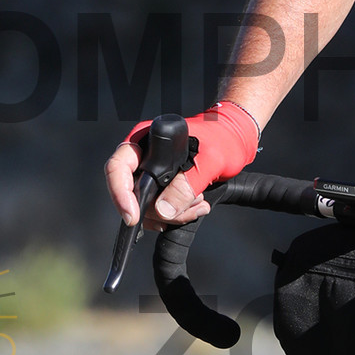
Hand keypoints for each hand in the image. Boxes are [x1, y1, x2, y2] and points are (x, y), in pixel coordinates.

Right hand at [105, 102, 258, 228]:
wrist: (236, 139)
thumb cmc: (223, 138)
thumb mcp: (210, 160)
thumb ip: (187, 184)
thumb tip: (162, 210)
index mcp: (146, 140)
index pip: (118, 168)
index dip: (120, 193)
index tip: (133, 216)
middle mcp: (143, 156)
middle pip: (131, 193)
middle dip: (157, 210)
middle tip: (187, 209)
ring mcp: (151, 173)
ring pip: (146, 206)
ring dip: (172, 214)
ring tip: (198, 203)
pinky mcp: (161, 187)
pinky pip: (158, 209)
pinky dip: (176, 215)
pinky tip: (195, 207)